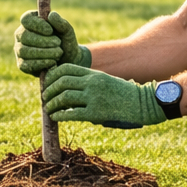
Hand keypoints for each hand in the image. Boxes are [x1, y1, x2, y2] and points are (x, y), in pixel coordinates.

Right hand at [13, 10, 90, 75]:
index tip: (50, 30)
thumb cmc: (65, 42)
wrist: (68, 60)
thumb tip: (51, 15)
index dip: (37, 24)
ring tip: (58, 53)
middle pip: (24, 35)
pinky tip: (52, 62)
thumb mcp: (67, 32)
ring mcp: (19, 50)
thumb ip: (61, 23)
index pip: (26, 19)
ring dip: (43, 52)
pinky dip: (40, 63)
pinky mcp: (22, 64)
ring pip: (24, 50)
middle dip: (43, 40)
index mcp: (31, 22)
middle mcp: (21, 35)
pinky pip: (25, 64)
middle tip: (58, 43)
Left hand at [41, 64, 165, 128]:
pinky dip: (60, 115)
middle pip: (61, 82)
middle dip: (49, 90)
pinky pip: (72, 114)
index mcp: (93, 73)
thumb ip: (87, 81)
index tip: (47, 82)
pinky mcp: (96, 113)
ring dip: (52, 104)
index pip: (65, 68)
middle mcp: (92, 83)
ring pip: (64, 97)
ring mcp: (94, 98)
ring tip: (49, 109)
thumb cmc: (122, 93)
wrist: (142, 103)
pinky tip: (55, 117)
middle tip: (45, 97)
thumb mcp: (104, 80)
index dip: (52, 75)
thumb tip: (66, 87)